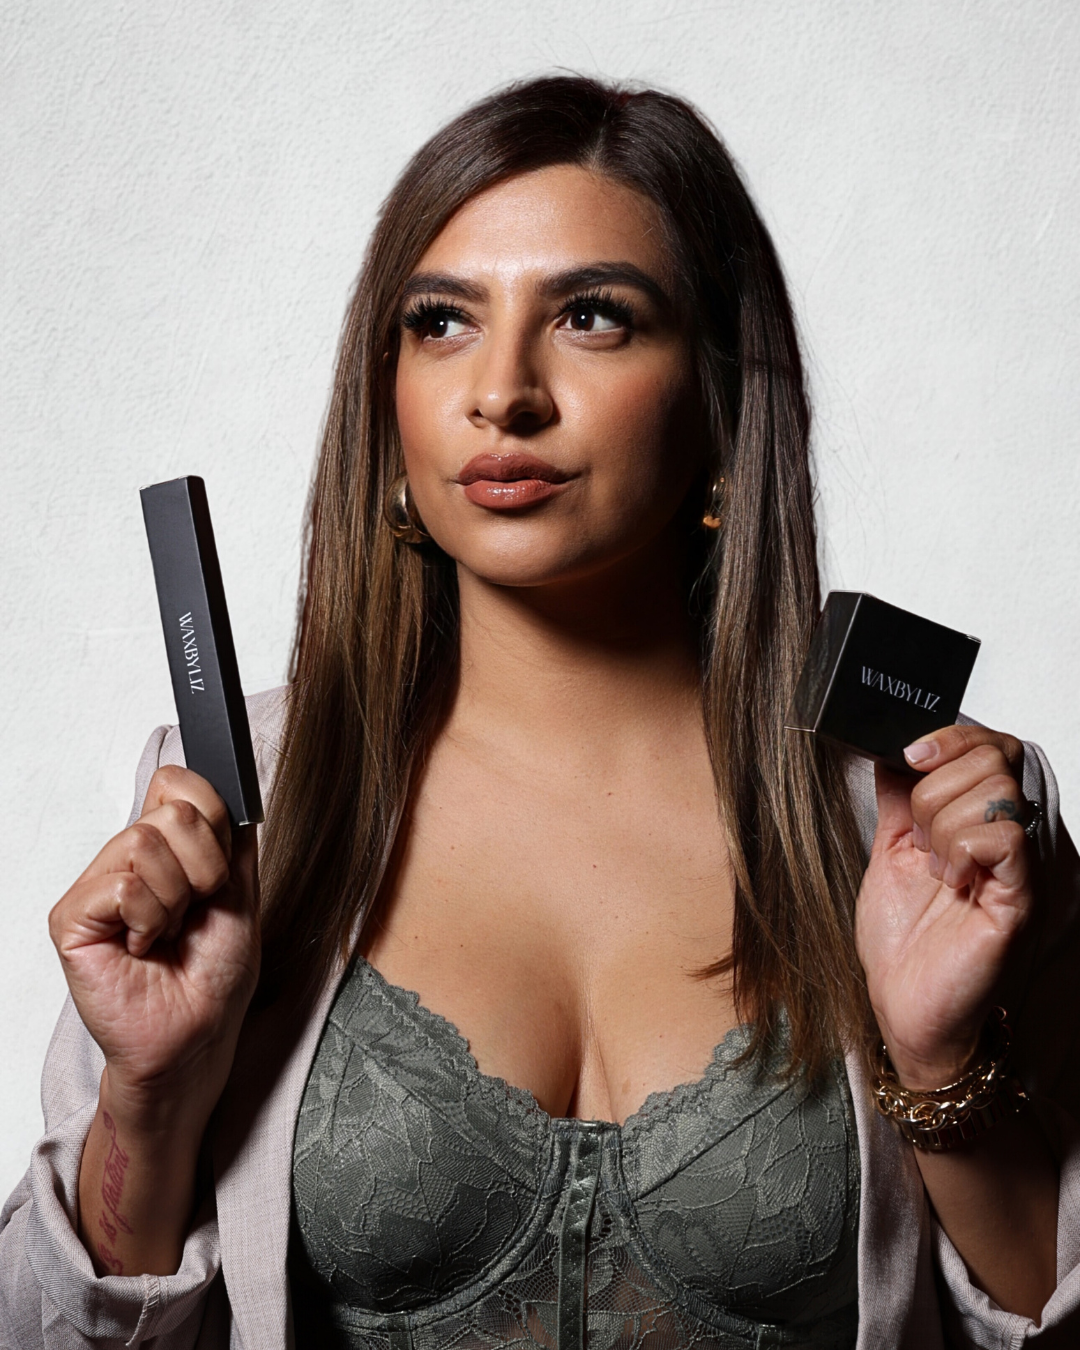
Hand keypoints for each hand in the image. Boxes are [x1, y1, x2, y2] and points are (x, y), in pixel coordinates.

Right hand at [49, 765, 259, 1135]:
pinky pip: (122, 885)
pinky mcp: (71, 917)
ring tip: (165, 934)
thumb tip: (225, 789)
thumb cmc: (214, 975)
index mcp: (165, 848)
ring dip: (176, 900)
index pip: (178, 783)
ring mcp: (95, 886)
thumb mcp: (241, 892)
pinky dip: (148, 919)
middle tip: (193, 913)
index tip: (219, 871)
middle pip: (172, 811)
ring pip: (146, 843)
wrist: (197, 1034)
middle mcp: (125, 859)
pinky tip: (142, 948)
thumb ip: (232, 838)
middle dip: (205, 869)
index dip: (212, 819)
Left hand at [855, 725, 1032, 1088]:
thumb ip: (898, 799)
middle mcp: (1007, 836)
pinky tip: (950, 880)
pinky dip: (961, 849)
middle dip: (937, 786)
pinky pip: (1003, 837)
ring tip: (934, 866)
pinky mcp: (1020, 895)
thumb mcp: (889, 851)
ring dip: (943, 822)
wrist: (904, 1006)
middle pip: (994, 756)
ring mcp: (1019, 865)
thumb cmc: (902, 942)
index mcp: (978, 820)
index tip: (909, 756)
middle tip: (919, 837)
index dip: (951, 737)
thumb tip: (890, 747)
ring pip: (995, 790)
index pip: (991, 744)